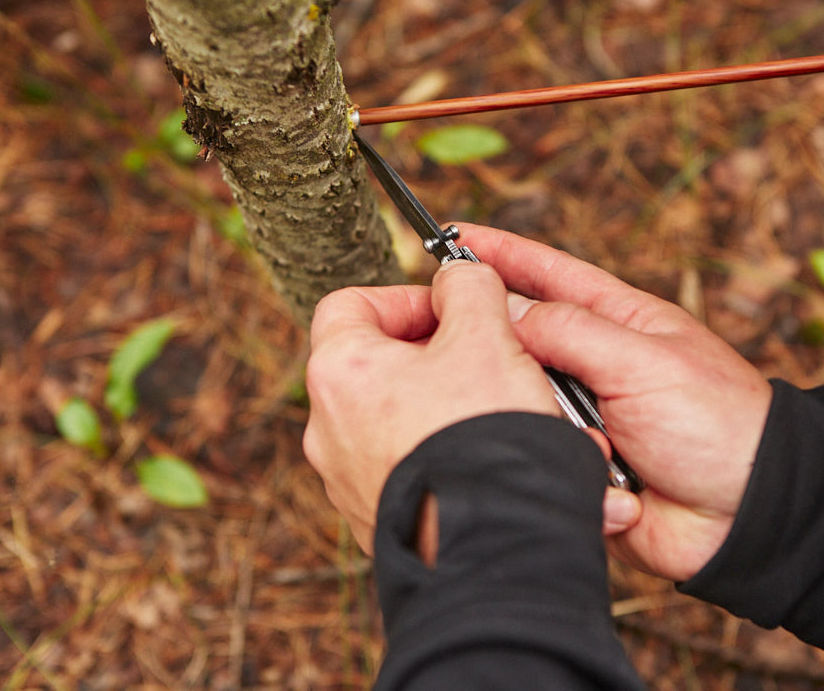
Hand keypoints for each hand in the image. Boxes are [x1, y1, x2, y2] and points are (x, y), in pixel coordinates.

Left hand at [303, 260, 559, 554]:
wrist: (489, 548)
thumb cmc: (479, 437)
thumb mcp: (487, 337)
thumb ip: (469, 288)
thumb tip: (459, 277)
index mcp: (339, 372)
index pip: (351, 304)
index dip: (405, 298)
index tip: (452, 310)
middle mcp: (327, 428)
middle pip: (375, 364)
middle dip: (434, 355)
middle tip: (483, 359)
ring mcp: (346, 480)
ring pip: (393, 419)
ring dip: (441, 405)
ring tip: (496, 413)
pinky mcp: (373, 517)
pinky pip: (405, 466)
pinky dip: (440, 453)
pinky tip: (486, 458)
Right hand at [455, 224, 772, 581]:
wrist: (748, 517)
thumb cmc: (718, 425)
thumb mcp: (643, 361)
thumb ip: (570, 332)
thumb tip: (505, 312)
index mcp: (617, 322)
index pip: (548, 274)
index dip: (501, 252)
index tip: (452, 233)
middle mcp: (594, 364)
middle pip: (519, 337)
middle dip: (488, 337)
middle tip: (442, 332)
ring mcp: (582, 415)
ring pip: (518, 396)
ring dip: (524, 407)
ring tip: (532, 415)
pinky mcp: (573, 464)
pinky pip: (531, 452)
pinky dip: (534, 456)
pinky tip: (528, 459)